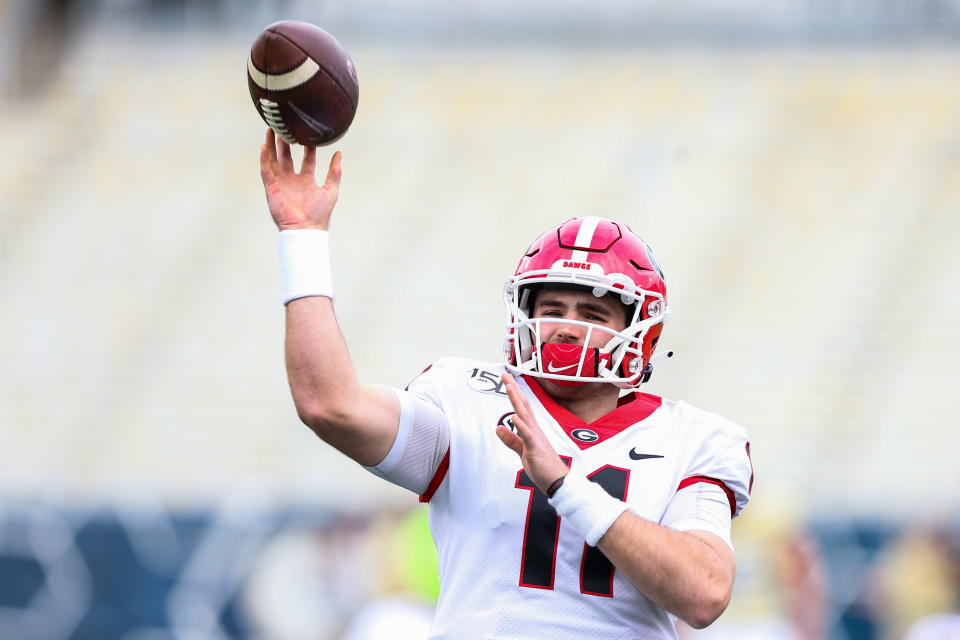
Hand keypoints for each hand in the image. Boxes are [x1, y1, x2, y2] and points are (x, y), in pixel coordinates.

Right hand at [259, 128, 341, 230]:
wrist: (305, 228)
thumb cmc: (319, 213)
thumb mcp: (331, 189)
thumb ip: (334, 172)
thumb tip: (339, 154)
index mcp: (306, 181)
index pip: (307, 160)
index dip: (307, 148)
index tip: (308, 135)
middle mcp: (292, 180)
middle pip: (287, 157)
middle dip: (285, 143)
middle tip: (286, 127)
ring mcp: (281, 183)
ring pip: (274, 160)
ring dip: (271, 146)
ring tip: (270, 130)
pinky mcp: (271, 188)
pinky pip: (266, 171)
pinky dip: (264, 159)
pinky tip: (263, 146)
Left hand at [496, 372, 569, 493]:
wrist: (558, 481)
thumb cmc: (543, 467)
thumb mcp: (523, 451)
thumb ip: (511, 440)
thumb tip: (498, 428)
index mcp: (532, 430)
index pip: (521, 407)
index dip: (514, 393)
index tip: (507, 380)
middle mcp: (534, 429)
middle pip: (522, 405)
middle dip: (513, 389)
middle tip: (505, 374)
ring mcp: (536, 438)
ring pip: (524, 416)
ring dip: (516, 401)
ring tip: (509, 387)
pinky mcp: (536, 449)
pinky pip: (527, 436)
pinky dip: (521, 426)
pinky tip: (514, 418)